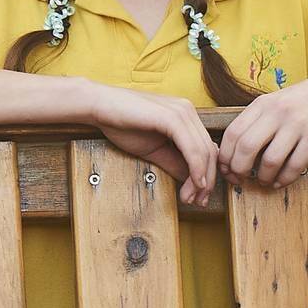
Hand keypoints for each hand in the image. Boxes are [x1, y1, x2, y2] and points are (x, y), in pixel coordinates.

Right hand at [87, 85, 217, 205]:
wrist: (98, 106)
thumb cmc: (120, 124)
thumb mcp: (152, 149)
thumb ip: (173, 162)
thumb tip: (192, 181)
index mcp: (184, 116)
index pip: (206, 149)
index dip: (206, 175)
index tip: (198, 196)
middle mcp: (188, 111)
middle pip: (210, 152)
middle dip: (206, 181)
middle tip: (198, 201)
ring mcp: (182, 112)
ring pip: (204, 152)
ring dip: (201, 179)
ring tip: (191, 197)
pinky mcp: (172, 117)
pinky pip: (192, 148)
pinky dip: (196, 168)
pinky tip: (193, 183)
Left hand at [219, 71, 307, 188]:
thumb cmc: (304, 99)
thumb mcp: (275, 102)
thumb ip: (256, 120)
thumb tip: (234, 150)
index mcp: (261, 104)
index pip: (232, 133)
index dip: (225, 156)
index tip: (226, 169)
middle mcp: (276, 112)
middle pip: (246, 147)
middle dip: (239, 169)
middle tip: (240, 180)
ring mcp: (297, 123)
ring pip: (270, 159)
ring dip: (263, 177)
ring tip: (263, 182)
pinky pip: (296, 164)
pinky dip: (285, 178)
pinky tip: (281, 181)